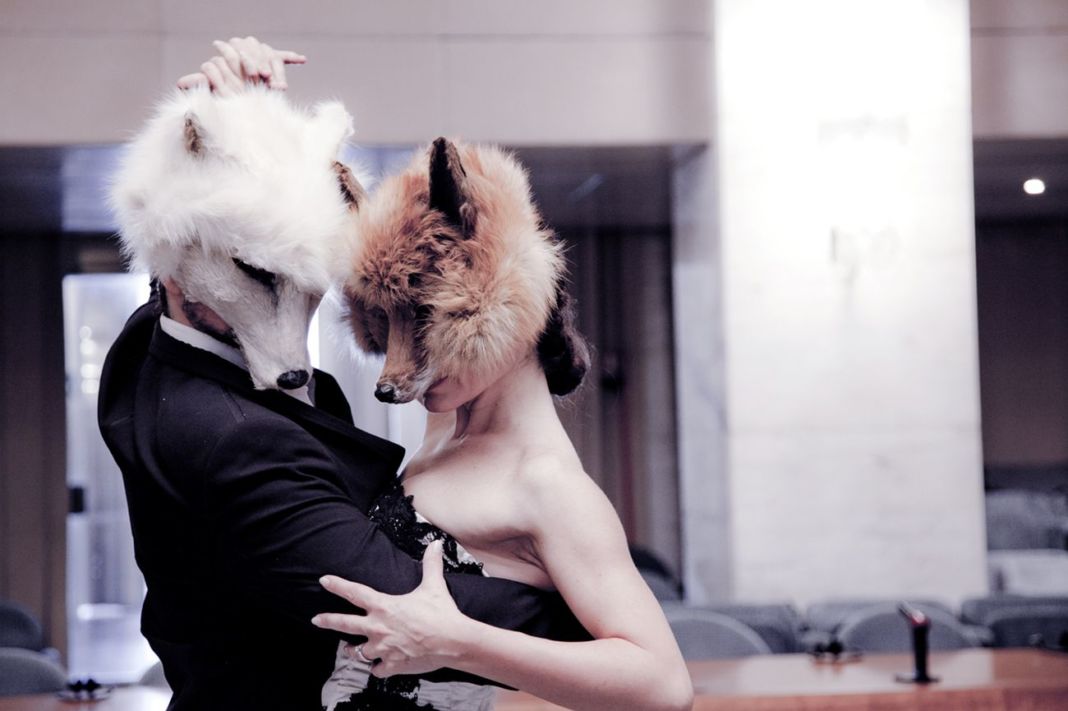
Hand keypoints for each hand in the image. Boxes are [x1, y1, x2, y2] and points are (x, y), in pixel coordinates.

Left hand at [176, 36, 305, 94]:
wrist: (237, 90)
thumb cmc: (223, 88)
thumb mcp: (212, 85)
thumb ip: (199, 82)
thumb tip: (179, 83)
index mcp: (231, 51)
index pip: (238, 50)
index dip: (246, 62)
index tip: (252, 74)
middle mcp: (246, 48)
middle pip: (255, 50)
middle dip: (259, 63)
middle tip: (262, 78)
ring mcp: (260, 54)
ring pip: (270, 55)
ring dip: (275, 69)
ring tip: (278, 84)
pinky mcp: (273, 60)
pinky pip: (282, 57)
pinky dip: (291, 57)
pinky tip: (302, 60)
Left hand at [311, 541, 472, 677]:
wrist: (452, 641)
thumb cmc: (441, 614)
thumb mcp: (434, 586)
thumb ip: (431, 564)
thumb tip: (436, 545)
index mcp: (384, 606)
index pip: (355, 593)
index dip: (337, 585)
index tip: (324, 580)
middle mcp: (378, 627)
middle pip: (345, 624)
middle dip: (328, 621)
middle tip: (316, 620)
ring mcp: (383, 648)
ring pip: (358, 652)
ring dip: (354, 650)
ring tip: (349, 650)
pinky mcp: (391, 664)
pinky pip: (377, 670)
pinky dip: (377, 668)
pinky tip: (378, 667)